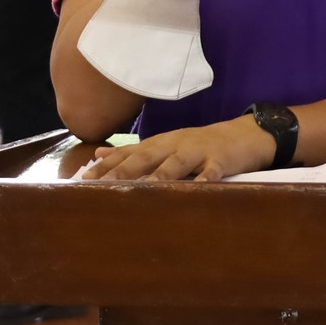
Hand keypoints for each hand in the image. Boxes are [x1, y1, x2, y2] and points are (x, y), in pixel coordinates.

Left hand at [78, 118, 274, 180]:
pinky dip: (205, 180)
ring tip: (143, 190)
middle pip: (145, 157)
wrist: (244, 134)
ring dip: (159, 176)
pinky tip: (198, 190)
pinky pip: (212, 171)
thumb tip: (98, 154)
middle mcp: (174, 145)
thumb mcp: (165, 144)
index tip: (81, 180)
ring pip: (175, 164)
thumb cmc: (200, 145)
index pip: (126, 155)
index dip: (105, 167)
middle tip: (100, 186)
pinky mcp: (221, 160)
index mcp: (159, 144)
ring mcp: (198, 151)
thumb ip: (132, 151)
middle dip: (122, 172)